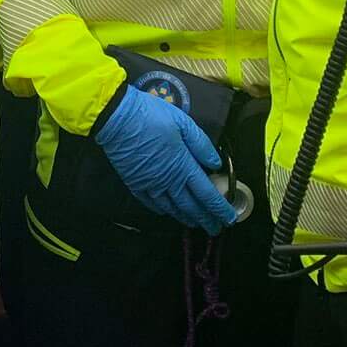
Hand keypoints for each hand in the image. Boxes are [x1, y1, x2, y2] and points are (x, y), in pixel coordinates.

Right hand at [92, 86, 237, 233]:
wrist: (117, 119)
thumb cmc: (152, 116)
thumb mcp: (183, 123)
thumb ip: (201, 144)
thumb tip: (216, 163)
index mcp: (183, 166)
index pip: (206, 194)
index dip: (219, 209)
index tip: (229, 219)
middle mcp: (168, 181)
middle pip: (190, 206)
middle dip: (205, 219)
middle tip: (215, 229)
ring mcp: (150, 184)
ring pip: (171, 208)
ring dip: (185, 217)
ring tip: (194, 223)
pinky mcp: (134, 183)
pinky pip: (151, 203)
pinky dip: (162, 210)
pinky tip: (167, 212)